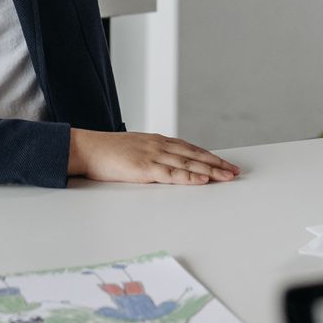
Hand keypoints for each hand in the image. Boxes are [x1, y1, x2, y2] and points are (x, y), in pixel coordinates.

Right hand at [68, 129, 240, 185]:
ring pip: (188, 163)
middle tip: (235, 171)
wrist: (87, 148)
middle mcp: (159, 145)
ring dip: (210, 171)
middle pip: (195, 154)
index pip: (189, 148)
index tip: (224, 163)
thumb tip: (162, 166)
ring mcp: (153, 156)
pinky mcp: (145, 168)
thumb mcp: (133, 150)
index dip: (208, 156)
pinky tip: (203, 180)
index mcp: (156, 141)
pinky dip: (189, 177)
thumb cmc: (106, 152)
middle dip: (217, 163)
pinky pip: (172, 174)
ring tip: (227, 176)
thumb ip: (149, 156)